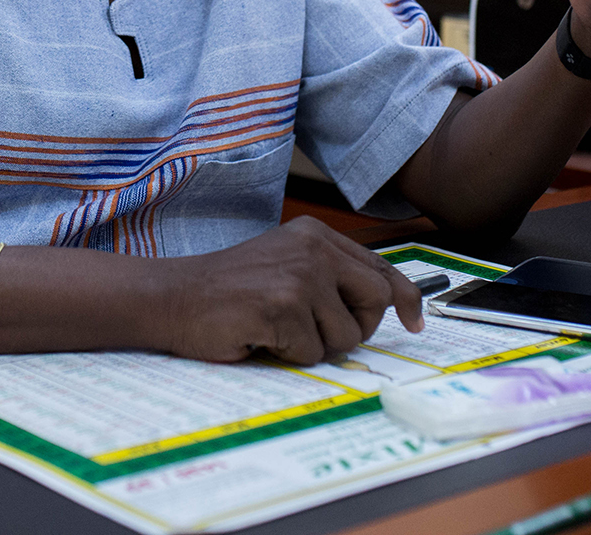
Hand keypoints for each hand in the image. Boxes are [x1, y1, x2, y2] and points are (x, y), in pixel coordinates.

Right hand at [158, 217, 424, 364]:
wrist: (174, 297)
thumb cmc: (230, 290)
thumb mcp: (286, 265)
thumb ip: (330, 277)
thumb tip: (387, 306)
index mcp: (316, 235)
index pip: (380, 267)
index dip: (405, 298)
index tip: (415, 321)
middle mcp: (313, 249)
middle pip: (376, 300)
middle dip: (357, 328)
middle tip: (319, 334)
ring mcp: (299, 276)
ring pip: (346, 337)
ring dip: (314, 346)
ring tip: (277, 329)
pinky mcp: (283, 306)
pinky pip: (311, 353)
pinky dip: (288, 355)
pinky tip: (261, 336)